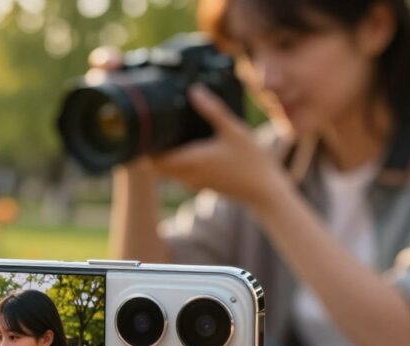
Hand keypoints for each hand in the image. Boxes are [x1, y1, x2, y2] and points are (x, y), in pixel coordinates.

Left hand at [149, 84, 289, 213]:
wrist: (265, 191)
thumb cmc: (251, 161)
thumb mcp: (233, 130)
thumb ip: (213, 110)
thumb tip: (194, 90)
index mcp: (191, 161)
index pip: (153, 161)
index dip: (144, 149)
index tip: (144, 132)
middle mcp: (188, 175)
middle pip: (157, 168)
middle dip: (151, 152)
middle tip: (153, 130)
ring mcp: (195, 183)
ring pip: (169, 173)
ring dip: (164, 159)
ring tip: (167, 136)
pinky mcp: (203, 185)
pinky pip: (182, 175)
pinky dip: (177, 164)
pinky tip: (187, 148)